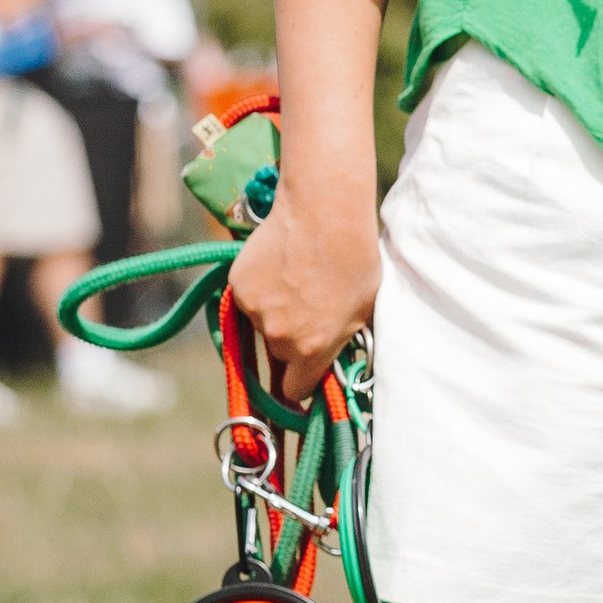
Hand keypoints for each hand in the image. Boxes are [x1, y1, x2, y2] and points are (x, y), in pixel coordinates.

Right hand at [227, 194, 382, 403]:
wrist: (324, 212)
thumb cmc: (356, 259)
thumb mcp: (364, 311)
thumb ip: (342, 343)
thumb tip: (335, 361)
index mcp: (312, 350)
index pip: (295, 390)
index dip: (301, 381)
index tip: (305, 372)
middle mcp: (279, 337)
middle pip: (279, 353)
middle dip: (291, 339)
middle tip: (309, 307)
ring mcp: (255, 311)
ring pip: (263, 323)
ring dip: (275, 310)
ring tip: (297, 278)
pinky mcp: (238, 286)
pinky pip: (248, 298)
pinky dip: (260, 288)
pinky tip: (280, 264)